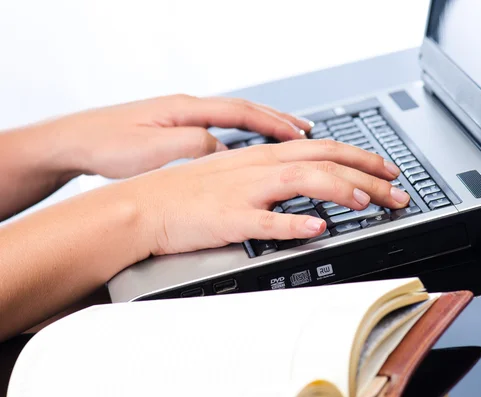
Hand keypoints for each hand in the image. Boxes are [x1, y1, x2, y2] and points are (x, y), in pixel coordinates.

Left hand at [47, 95, 311, 178]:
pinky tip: (245, 145)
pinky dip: (241, 135)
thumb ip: (194, 145)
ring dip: (262, 126)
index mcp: (186, 109)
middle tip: (305, 130)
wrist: (71, 143)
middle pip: (244, 109)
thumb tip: (224, 148)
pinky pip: (219, 129)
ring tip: (285, 136)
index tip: (300, 134)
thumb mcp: (154, 148)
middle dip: (277, 120)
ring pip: (232, 118)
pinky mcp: (173, 130)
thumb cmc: (106, 144)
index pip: (242, 113)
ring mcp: (180, 117)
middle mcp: (186, 108)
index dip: (274, 124)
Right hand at [125, 139, 409, 255]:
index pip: (323, 149)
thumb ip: (269, 173)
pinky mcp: (230, 219)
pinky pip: (266, 221)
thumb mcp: (234, 172)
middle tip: (397, 189)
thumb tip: (301, 176)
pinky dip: (294, 224)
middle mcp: (259, 168)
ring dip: (340, 189)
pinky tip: (317, 228)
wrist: (145, 206)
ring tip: (368, 201)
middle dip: (367, 174)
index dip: (360, 157)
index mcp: (262, 156)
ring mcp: (245, 192)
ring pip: (302, 182)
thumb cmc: (187, 192)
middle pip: (324, 162)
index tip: (386, 169)